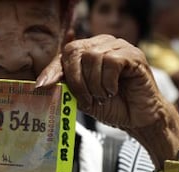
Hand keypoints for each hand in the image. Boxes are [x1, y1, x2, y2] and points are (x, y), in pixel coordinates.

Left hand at [37, 34, 164, 129]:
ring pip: (93, 57)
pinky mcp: (133, 55)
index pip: (65, 54)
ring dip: (95, 85)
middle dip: (76, 81)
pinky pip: (111, 62)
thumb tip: (44, 83)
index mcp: (89, 51)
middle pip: (76, 52)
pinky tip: (114, 90)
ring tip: (104, 96)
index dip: (52, 70)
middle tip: (87, 99)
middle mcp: (103, 44)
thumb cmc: (112, 106)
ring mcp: (119, 47)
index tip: (41, 86)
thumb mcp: (83, 97)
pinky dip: (108, 82)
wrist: (137, 119)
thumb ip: (67, 86)